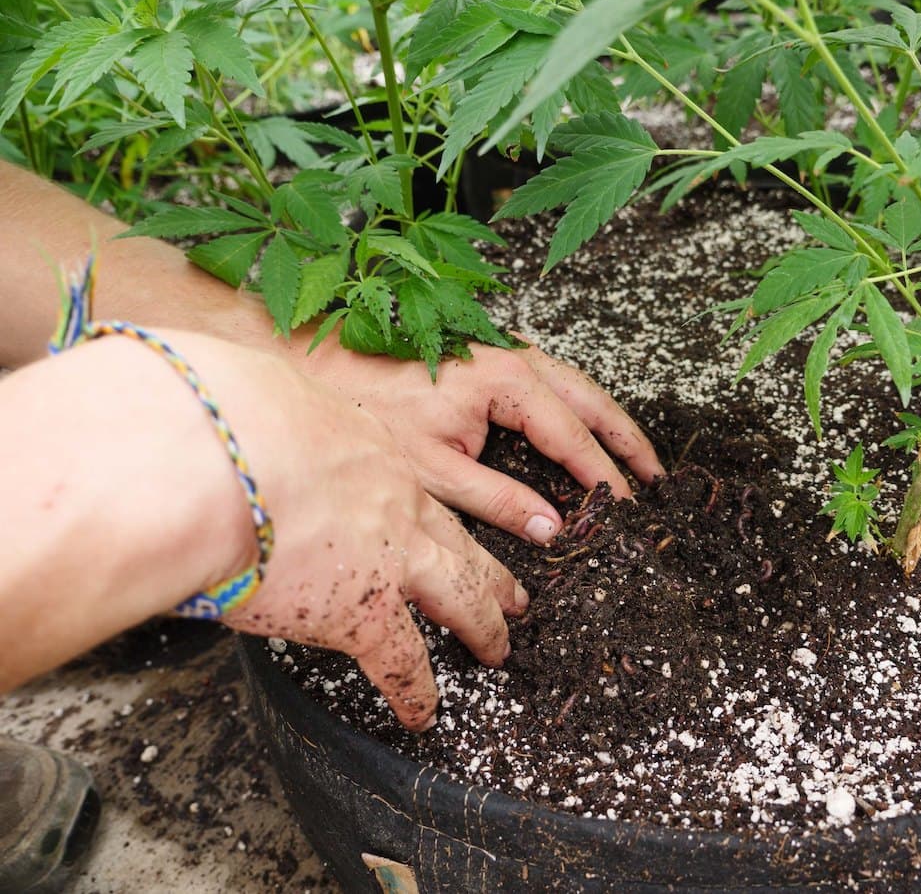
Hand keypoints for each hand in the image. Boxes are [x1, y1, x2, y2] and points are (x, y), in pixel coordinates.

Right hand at [160, 333, 530, 730]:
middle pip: (458, 541)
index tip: (437, 525)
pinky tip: (421, 713)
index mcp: (374, 452)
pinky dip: (415, 692)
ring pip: (459, 596)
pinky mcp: (365, 612)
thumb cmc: (222, 418)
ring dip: (482, 625)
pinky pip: (403, 661)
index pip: (413, 488)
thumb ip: (274, 414)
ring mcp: (391, 558)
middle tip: (512, 593)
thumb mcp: (267, 398)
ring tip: (496, 649)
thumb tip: (244, 411)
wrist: (216, 458)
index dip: (429, 514)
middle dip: (489, 570)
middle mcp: (395, 503)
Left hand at [304, 336, 664, 543]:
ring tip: (633, 452)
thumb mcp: (434, 471)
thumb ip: (499, 501)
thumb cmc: (367, 408)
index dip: (603, 475)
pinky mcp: (487, 353)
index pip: (571, 434)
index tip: (626, 506)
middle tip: (656, 476)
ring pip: (574, 382)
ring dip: (606, 417)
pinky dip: (577, 403)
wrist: (315, 359)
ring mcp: (500, 350)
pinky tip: (579, 424)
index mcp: (504, 382)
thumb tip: (552, 528)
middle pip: (589, 398)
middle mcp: (511, 357)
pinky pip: (550, 378)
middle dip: (626, 438)